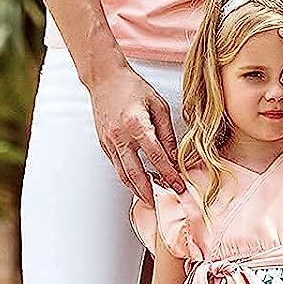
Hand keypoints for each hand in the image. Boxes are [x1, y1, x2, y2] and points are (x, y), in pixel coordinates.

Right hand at [86, 59, 183, 200]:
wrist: (105, 79)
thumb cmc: (132, 87)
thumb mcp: (158, 106)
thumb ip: (167, 133)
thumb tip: (175, 156)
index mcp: (136, 126)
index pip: (156, 157)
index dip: (169, 174)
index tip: (179, 186)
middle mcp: (120, 137)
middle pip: (135, 173)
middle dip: (149, 192)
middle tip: (161, 204)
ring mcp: (109, 142)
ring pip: (122, 174)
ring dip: (136, 189)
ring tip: (150, 199)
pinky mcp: (104, 144)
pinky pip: (116, 165)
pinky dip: (127, 177)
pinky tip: (137, 182)